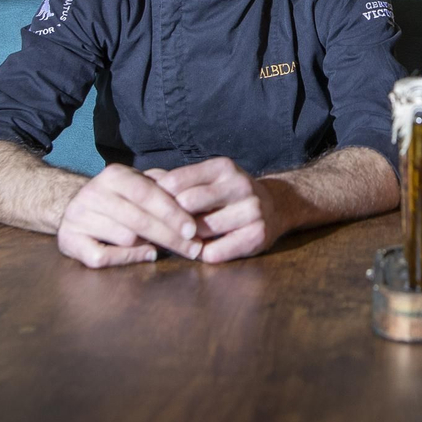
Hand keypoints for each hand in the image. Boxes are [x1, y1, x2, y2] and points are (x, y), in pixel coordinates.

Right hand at [56, 163, 203, 267]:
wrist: (72, 206)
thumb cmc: (119, 198)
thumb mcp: (138, 183)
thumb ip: (162, 186)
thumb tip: (191, 197)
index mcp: (114, 175)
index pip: (147, 193)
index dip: (172, 213)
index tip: (192, 230)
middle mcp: (93, 193)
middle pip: (138, 219)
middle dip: (170, 236)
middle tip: (193, 249)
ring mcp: (78, 217)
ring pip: (124, 238)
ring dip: (148, 244)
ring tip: (164, 246)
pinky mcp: (68, 240)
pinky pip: (102, 257)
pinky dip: (126, 259)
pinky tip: (145, 255)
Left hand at [151, 157, 286, 263]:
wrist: (276, 207)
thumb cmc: (228, 196)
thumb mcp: (208, 180)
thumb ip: (178, 181)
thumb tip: (144, 180)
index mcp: (222, 167)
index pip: (175, 182)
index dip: (157, 199)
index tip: (147, 210)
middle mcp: (239, 184)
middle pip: (187, 204)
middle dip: (172, 220)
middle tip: (161, 230)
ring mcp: (252, 209)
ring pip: (201, 230)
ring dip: (189, 239)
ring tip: (185, 241)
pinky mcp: (259, 234)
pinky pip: (218, 251)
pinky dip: (205, 254)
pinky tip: (204, 251)